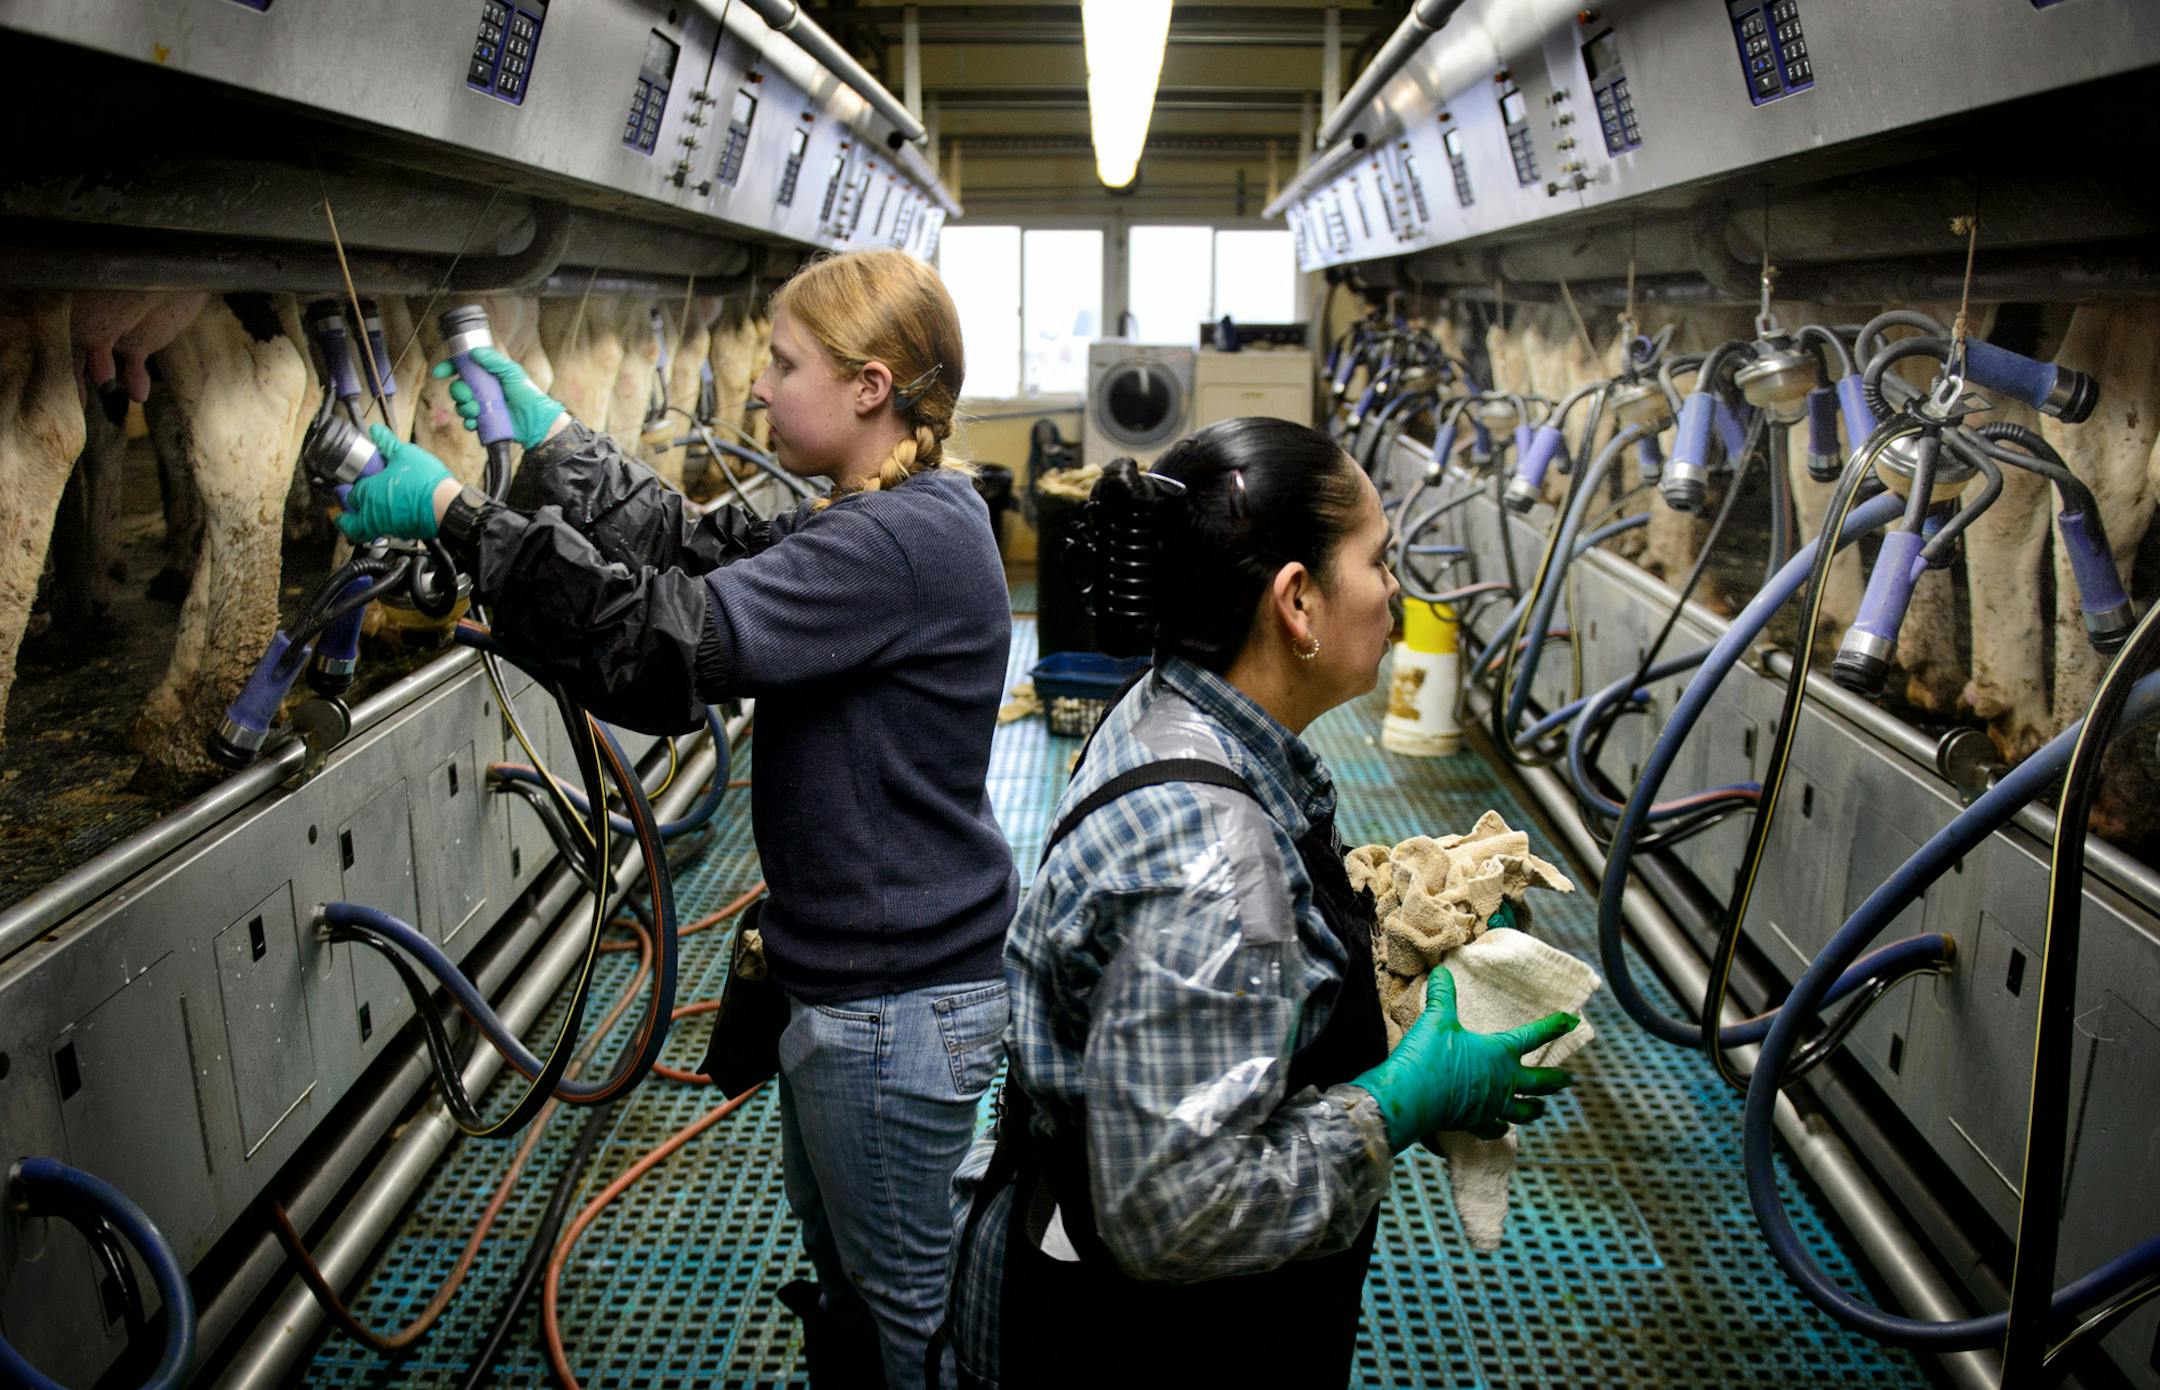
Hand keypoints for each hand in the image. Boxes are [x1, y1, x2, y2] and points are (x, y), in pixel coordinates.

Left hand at [336, 426, 453, 542]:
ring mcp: (387, 527)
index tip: (355, 479)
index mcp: (367, 494)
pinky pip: (385, 531)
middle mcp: (372, 514)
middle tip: (354, 503)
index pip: (348, 493)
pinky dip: (385, 523)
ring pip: (366, 530)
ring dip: (365, 520)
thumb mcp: (404, 454)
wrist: (447, 507)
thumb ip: (386, 443)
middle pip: (349, 522)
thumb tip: (375, 432)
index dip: (349, 486)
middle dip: (347, 514)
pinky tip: (396, 510)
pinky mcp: (402, 533)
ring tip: (375, 506)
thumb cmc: (424, 482)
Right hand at [434, 343, 564, 447]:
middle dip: (457, 391)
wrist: (536, 421)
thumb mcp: (512, 373)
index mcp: (487, 375)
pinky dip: (468, 422)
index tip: (440, 372)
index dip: (449, 368)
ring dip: (463, 407)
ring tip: (476, 410)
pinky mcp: (484, 422)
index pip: (463, 369)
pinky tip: (475, 422)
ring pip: (461, 405)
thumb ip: (495, 362)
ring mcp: (482, 406)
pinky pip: (468, 422)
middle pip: (458, 387)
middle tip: (467, 394)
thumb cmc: (528, 395)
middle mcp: (482, 390)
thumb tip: (475, 352)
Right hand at [1351, 967, 1578, 1150]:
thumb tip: (1440, 971)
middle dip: (1556, 1079)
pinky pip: (1493, 1128)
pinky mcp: (1474, 1122)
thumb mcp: (1436, 1019)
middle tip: (1571, 1080)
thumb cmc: (1429, 1056)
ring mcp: (1490, 1106)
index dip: (1554, 1026)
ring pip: (1522, 1111)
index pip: (1533, 1036)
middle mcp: (1502, 1081)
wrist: (1412, 1097)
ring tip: (1541, 1108)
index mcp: (1499, 1053)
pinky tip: (1500, 1127)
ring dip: (1533, 1109)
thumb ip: (1442, 995)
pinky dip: (1498, 1128)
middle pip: (1538, 1082)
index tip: (1571, 1021)